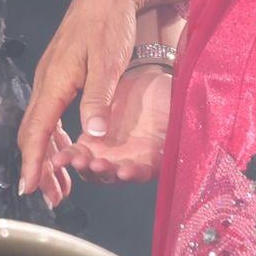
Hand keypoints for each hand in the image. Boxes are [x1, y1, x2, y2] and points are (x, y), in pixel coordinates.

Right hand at [16, 0, 137, 200]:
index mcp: (55, 79)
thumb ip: (99, 97)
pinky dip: (53, 136)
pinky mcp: (60, 74)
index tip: (29, 187)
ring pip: (40, 123)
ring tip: (57, 183)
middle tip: (49, 196)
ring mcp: (51, 77)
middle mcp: (46, 80)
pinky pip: (49, 112)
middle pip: (33, 131)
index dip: (33, 161)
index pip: (38, 129)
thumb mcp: (110, 61)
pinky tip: (65, 148)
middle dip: (38, 166)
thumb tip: (90, 133)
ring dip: (46, 154)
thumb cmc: (110, 22)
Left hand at [55, 63, 170, 183]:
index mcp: (153, 156)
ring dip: (85, 168)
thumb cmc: (165, 96)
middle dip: (105, 172)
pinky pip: (80, 154)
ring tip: (76, 161)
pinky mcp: (93, 141)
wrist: (144, 80)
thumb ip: (178, 121)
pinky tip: (62, 157)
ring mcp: (111, 153)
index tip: (126, 170)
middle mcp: (131, 160)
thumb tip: (193, 129)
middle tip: (97, 165)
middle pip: (116, 175)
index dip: (135, 173)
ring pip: (95, 168)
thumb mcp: (175, 107)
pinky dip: (71, 157)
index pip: (145, 171)